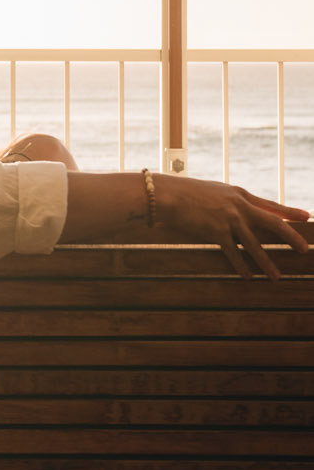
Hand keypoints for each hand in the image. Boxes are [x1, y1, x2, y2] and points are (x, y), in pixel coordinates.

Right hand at [155, 172, 309, 277]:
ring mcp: (229, 219)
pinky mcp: (217, 231)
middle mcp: (239, 206)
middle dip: (290, 237)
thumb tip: (245, 212)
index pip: (271, 205)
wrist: (170, 195)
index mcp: (240, 194)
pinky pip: (233, 253)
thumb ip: (232, 202)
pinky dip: (241, 267)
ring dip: (267, 262)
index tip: (307, 216)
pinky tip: (248, 277)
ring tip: (276, 276)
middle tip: (304, 249)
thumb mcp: (216, 192)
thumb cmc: (188, 192)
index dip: (290, 212)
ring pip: (255, 245)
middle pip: (272, 223)